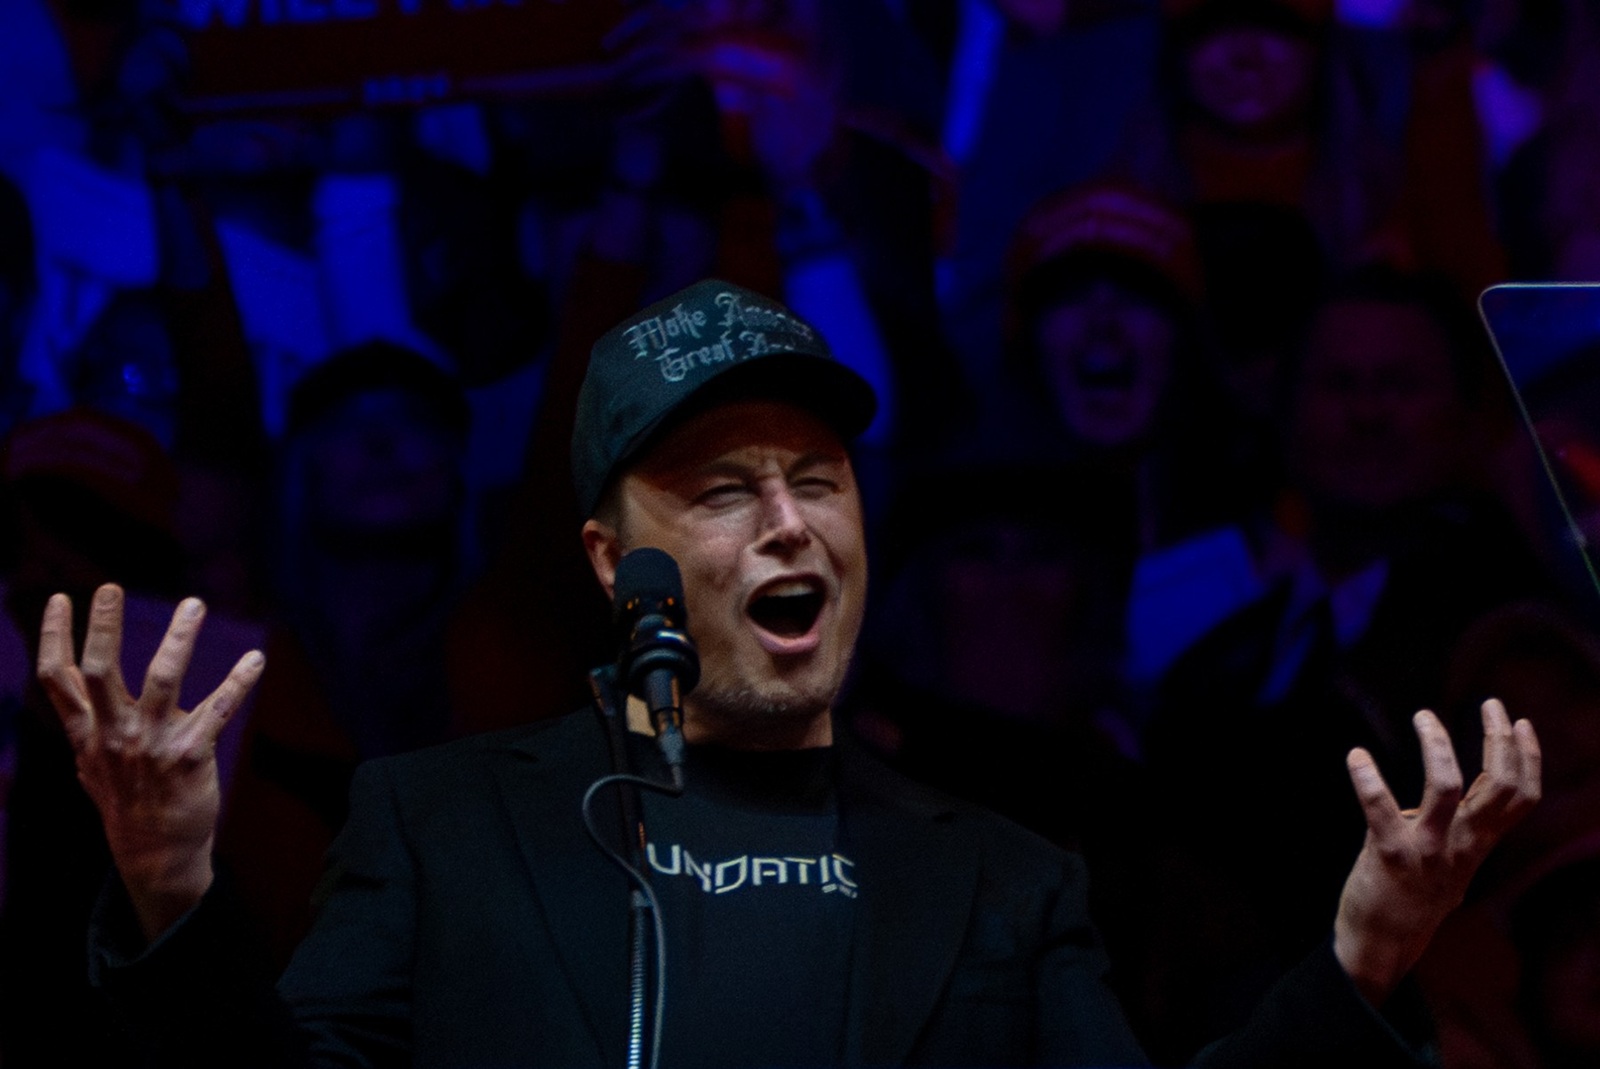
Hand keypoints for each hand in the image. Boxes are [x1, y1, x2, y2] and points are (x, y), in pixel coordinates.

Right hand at [36, 584, 264, 942]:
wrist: (154, 853)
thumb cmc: (127, 800)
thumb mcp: (90, 763)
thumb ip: (83, 722)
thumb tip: (68, 682)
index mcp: (87, 733)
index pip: (58, 680)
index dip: (56, 637)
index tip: (62, 599)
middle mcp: (114, 734)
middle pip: (100, 671)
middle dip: (104, 628)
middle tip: (110, 588)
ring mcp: (152, 744)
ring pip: (162, 680)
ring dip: (178, 639)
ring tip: (194, 604)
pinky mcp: (191, 755)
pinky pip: (219, 709)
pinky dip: (239, 680)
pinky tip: (256, 658)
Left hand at [1333, 699, 1539, 1004]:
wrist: (1384, 944)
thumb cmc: (1414, 895)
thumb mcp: (1452, 861)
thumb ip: (1460, 827)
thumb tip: (1462, 789)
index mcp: (1478, 843)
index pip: (1520, 796)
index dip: (1527, 757)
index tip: (1520, 721)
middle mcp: (1462, 845)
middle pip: (1500, 787)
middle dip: (1500, 740)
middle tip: (1491, 703)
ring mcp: (1428, 850)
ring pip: (1448, 788)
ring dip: (1438, 747)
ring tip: (1424, 715)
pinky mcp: (1389, 854)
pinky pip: (1380, 809)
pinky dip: (1368, 779)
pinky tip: (1356, 756)